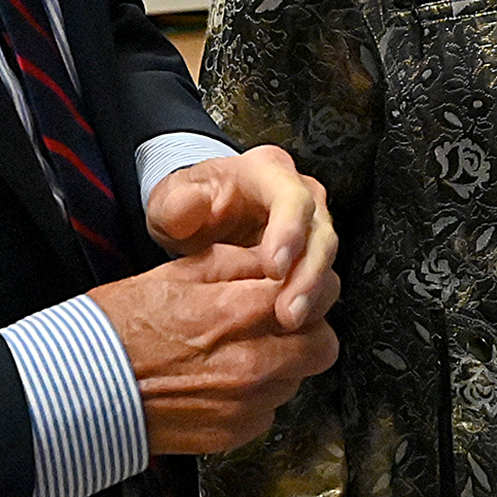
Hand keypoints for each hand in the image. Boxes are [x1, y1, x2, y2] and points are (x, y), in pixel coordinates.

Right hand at [89, 244, 340, 455]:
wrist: (84, 389)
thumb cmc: (123, 325)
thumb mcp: (179, 271)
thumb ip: (238, 264)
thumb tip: (277, 260)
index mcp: (238, 311)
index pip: (317, 296)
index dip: (311, 288)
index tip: (296, 288)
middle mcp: (251, 363)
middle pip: (323, 346)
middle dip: (308, 331)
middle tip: (280, 322)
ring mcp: (245, 404)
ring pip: (299, 379)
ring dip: (284, 364)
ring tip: (243, 351)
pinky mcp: (235, 433)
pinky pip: (270, 410)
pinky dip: (258, 396)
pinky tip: (225, 380)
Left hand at [146, 143, 337, 329]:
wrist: (197, 214)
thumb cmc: (189, 204)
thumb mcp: (171, 200)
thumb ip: (176, 203)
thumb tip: (191, 205)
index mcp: (266, 171)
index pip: (291, 197)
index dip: (288, 231)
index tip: (273, 268)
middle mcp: (298, 193)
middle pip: (318, 231)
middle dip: (308, 273)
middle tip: (287, 311)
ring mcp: (308, 223)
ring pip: (325, 257)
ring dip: (313, 292)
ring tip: (290, 321)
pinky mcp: (309, 251)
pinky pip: (321, 276)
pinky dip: (310, 301)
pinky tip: (292, 325)